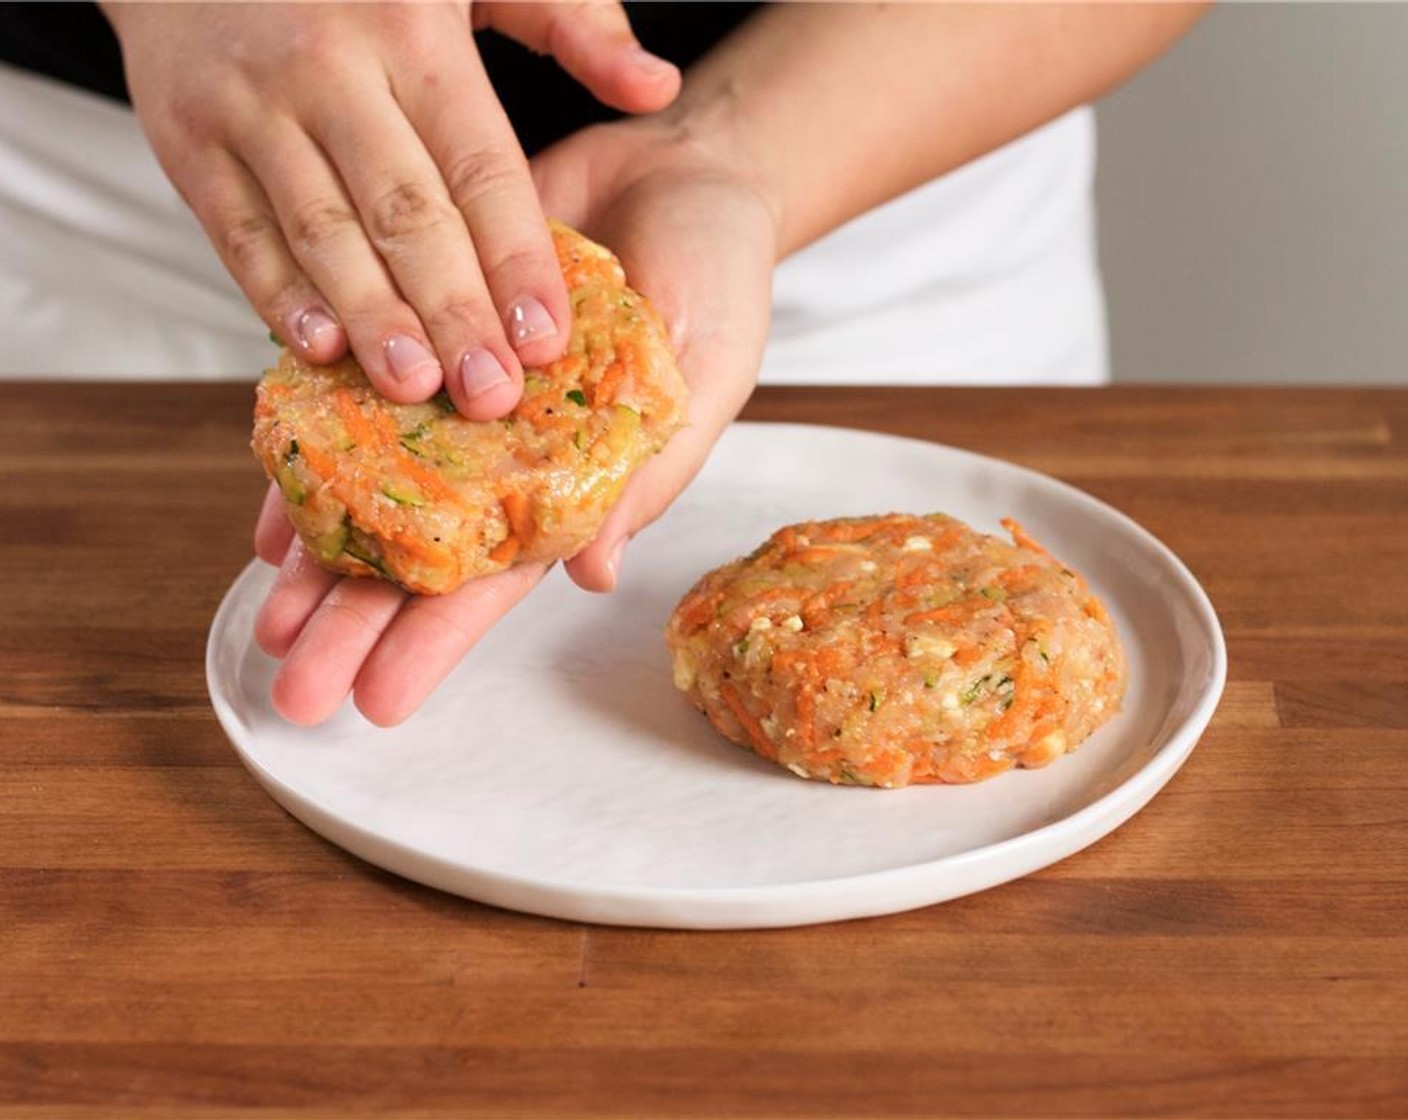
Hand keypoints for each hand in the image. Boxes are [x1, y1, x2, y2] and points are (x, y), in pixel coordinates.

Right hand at [105, 1, 678, 417]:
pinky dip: (277, 296)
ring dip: (372, 318)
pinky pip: (238, 232)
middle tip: (491, 394)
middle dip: (454, 311)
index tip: (548, 339)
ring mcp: (252, 109)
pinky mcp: (190, 143)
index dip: (516, 259)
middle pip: (406, 213)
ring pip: (322, 231)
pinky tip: (319, 351)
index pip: (480, 167)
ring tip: (416, 387)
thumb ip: (570, 22)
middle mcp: (331, 73)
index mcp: (414, 36)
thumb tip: (656, 88)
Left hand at [251, 114, 779, 724]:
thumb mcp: (703, 372)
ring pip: (374, 490)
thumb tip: (590, 574)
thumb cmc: (721, 276)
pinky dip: (309, 451)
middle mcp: (506, 452)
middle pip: (421, 553)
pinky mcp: (421, 327)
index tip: (383, 700)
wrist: (684, 167)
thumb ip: (645, 472)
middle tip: (297, 690)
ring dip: (321, 558)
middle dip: (357, 623)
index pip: (499, 576)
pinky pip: (352, 395)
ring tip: (270, 624)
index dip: (440, 638)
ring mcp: (458, 396)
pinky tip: (270, 516)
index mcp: (576, 481)